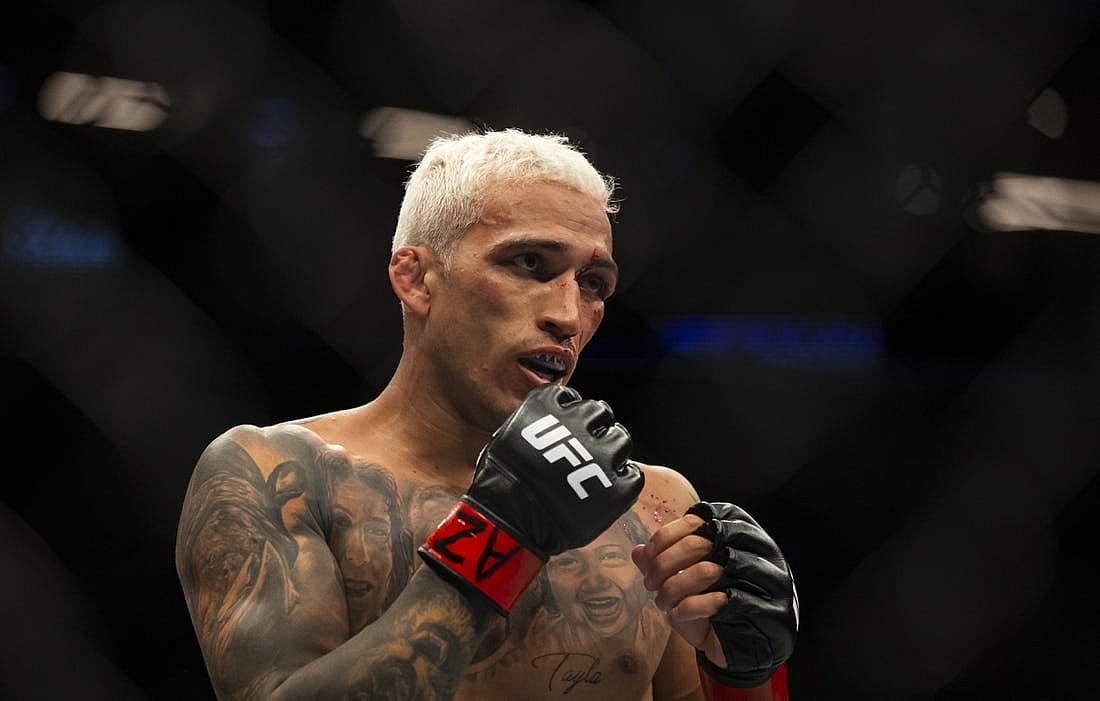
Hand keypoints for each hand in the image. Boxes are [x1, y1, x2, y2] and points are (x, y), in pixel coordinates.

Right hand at [421, 384, 644, 613]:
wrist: (510, 519)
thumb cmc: (500, 483)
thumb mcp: (509, 438)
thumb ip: (535, 427)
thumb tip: (549, 428)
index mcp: (549, 406)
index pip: (570, 398)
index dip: (569, 414)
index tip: (566, 428)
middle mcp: (579, 422)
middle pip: (600, 413)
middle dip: (595, 429)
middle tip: (586, 448)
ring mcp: (602, 453)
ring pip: (621, 440)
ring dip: (612, 451)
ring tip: (599, 469)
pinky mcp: (616, 485)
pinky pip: (633, 475)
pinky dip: (623, 481)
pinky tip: (609, 489)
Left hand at [631, 502, 796, 687]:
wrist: (740, 644)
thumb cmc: (712, 605)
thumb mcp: (684, 578)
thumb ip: (664, 561)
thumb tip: (639, 552)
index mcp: (737, 531)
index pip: (697, 520)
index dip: (666, 535)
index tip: (648, 555)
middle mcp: (754, 548)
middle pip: (698, 543)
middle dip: (664, 564)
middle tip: (649, 583)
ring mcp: (760, 577)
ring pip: (706, 570)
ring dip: (673, 588)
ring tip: (662, 602)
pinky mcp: (758, 606)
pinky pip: (716, 600)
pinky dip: (688, 607)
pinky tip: (678, 614)